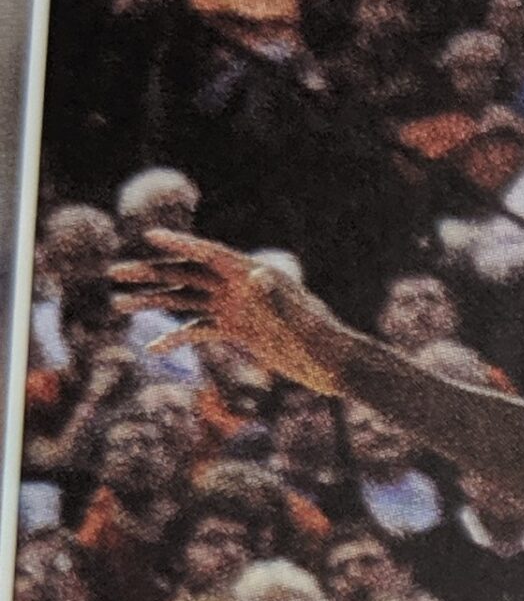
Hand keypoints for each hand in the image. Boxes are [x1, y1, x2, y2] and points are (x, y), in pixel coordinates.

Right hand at [111, 232, 352, 396]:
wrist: (331, 363)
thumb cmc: (318, 338)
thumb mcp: (295, 318)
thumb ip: (275, 297)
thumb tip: (258, 274)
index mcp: (254, 274)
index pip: (210, 254)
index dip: (181, 244)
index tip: (151, 237)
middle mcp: (240, 286)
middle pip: (188, 274)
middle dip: (152, 272)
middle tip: (116, 272)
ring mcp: (236, 308)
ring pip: (187, 299)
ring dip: (154, 301)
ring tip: (118, 304)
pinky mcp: (237, 329)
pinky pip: (198, 329)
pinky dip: (176, 336)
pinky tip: (153, 348)